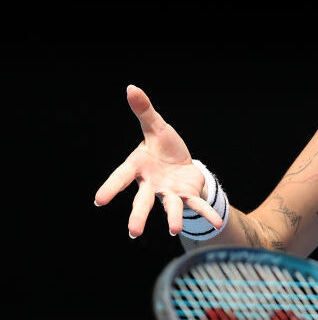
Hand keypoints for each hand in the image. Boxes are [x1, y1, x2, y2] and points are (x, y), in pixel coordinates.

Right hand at [94, 85, 222, 237]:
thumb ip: (144, 111)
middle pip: (143, 201)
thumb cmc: (162, 147)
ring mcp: (169, 193)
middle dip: (138, 216)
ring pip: (170, 207)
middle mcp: (151, 185)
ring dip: (173, 218)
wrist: (180, 163)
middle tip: (133, 232)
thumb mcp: (156, 126)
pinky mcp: (187, 195)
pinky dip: (207, 213)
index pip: (122, 177)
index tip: (99, 201)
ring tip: (175, 230)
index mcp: (138, 167)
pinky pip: (198, 205)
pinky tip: (216, 222)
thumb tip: (131, 87)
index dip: (111, 188)